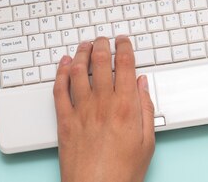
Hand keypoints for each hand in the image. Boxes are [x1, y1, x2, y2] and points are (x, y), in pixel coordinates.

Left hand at [53, 36, 154, 181]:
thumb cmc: (123, 172)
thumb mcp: (147, 141)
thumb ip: (146, 109)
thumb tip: (142, 85)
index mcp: (126, 106)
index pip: (125, 65)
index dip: (124, 48)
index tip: (123, 41)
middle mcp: (102, 104)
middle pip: (100, 62)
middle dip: (102, 44)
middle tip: (104, 38)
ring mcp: (81, 111)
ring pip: (79, 71)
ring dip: (81, 53)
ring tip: (84, 45)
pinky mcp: (64, 121)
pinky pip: (60, 90)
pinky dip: (61, 73)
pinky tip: (64, 64)